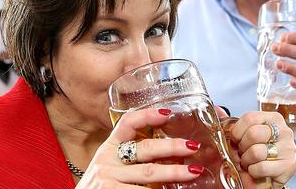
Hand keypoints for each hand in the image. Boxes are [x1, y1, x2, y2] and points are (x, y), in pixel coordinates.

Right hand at [78, 108, 203, 187]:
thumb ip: (132, 160)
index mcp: (108, 148)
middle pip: (145, 148)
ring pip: (149, 173)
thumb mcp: (111, 167)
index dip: (146, 116)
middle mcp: (107, 160)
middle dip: (172, 146)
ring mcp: (108, 178)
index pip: (127, 124)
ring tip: (194, 172)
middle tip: (193, 146)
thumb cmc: (101, 187)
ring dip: (174, 172)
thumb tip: (169, 154)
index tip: (167, 114)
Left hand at [224, 112, 295, 188]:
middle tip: (243, 153)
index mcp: (273, 118)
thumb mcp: (244, 135)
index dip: (237, 131)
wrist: (268, 175)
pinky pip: (261, 167)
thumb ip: (230, 122)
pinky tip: (256, 170)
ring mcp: (289, 149)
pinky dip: (253, 171)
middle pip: (253, 134)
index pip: (250, 118)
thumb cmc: (256, 153)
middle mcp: (284, 131)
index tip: (236, 139)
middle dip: (242, 147)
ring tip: (249, 162)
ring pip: (256, 152)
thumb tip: (216, 109)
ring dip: (247, 161)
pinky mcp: (289, 166)